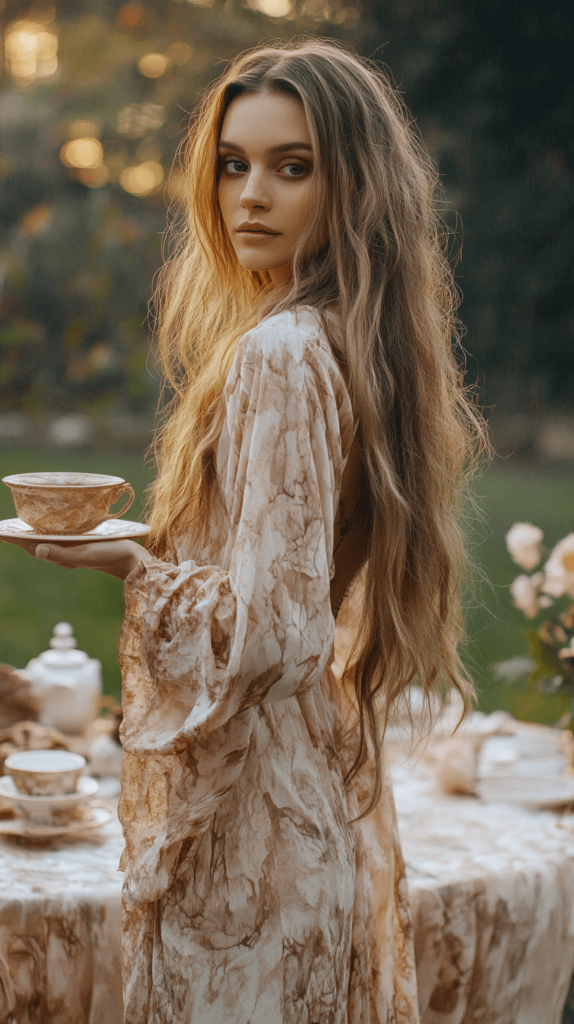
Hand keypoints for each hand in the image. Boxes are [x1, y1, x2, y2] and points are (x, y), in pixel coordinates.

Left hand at [0, 534, 150, 579]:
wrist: (132, 560)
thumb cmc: (110, 554)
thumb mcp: (85, 553)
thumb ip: (62, 553)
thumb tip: (36, 549)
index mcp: (60, 554)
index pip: (30, 545)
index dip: (13, 538)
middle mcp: (63, 553)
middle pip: (34, 543)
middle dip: (18, 536)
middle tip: (2, 529)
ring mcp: (72, 549)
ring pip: (45, 541)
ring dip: (31, 534)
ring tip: (17, 528)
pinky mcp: (81, 544)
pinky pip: (59, 538)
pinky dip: (48, 532)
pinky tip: (48, 527)